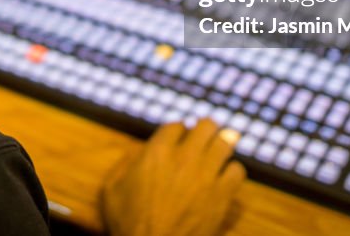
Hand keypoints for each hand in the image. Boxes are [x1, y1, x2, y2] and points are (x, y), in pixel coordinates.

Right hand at [100, 119, 245, 235]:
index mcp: (157, 152)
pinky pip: (237, 170)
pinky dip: (232, 171)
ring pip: (226, 142)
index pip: (176, 125)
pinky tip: (224, 178)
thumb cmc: (129, 223)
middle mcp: (184, 157)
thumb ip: (124, 163)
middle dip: (205, 129)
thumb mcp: (112, 189)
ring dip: (222, 144)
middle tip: (204, 137)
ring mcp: (206, 175)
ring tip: (218, 150)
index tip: (180, 138)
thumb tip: (137, 151)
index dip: (178, 131)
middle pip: (207, 126)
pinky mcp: (222, 194)